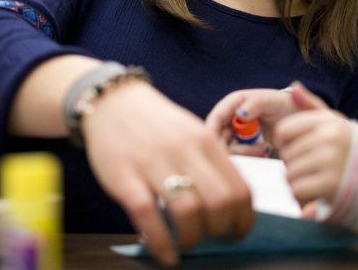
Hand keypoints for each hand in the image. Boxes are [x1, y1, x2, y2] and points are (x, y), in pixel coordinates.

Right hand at [80, 81, 253, 265]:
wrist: (112, 102)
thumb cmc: (157, 124)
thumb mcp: (192, 133)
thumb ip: (211, 163)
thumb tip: (230, 205)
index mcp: (206, 141)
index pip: (240, 188)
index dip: (244, 219)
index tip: (238, 232)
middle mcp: (185, 151)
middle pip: (220, 202)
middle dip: (221, 230)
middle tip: (213, 238)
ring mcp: (154, 163)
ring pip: (188, 211)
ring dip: (192, 238)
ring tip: (187, 243)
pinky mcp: (124, 177)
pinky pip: (148, 216)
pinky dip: (161, 243)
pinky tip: (166, 255)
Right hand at [206, 87, 298, 155]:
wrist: (299, 119)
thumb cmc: (286, 105)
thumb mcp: (274, 101)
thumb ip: (257, 103)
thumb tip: (240, 113)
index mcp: (234, 103)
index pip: (215, 118)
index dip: (212, 132)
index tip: (218, 147)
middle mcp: (231, 119)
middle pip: (218, 139)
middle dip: (235, 147)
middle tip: (259, 148)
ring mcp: (237, 135)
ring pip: (228, 151)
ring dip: (246, 153)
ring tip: (267, 148)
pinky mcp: (245, 148)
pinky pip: (240, 158)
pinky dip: (251, 158)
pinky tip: (267, 152)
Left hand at [272, 83, 353, 205]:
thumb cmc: (348, 146)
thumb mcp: (333, 121)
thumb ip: (311, 104)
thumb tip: (293, 86)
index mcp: (328, 122)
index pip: (284, 130)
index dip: (284, 141)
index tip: (297, 147)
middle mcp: (329, 138)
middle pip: (286, 154)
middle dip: (292, 163)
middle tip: (309, 166)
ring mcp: (330, 162)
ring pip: (290, 173)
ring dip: (296, 180)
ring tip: (312, 177)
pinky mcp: (330, 185)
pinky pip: (297, 190)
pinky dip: (301, 194)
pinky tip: (314, 191)